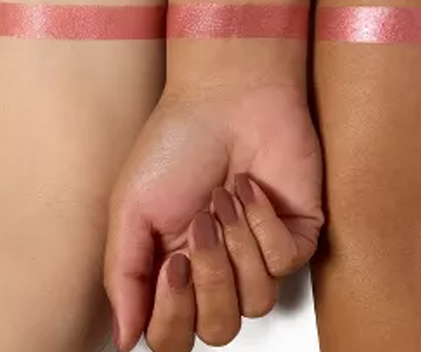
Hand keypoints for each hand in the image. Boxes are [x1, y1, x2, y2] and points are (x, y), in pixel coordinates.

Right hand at [105, 81, 323, 350]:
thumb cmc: (177, 140)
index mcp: (173, 268)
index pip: (172, 336)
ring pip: (256, 301)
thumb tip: (123, 340)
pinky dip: (264, 223)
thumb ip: (123, 274)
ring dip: (236, 244)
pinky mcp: (296, 233)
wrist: (227, 93)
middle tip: (200, 225)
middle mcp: (217, 269)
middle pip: (219, 329)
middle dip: (209, 279)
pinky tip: (249, 187)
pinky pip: (285, 262)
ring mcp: (259, 253)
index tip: (171, 265)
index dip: (172, 314)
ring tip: (223, 196)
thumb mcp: (132, 205)